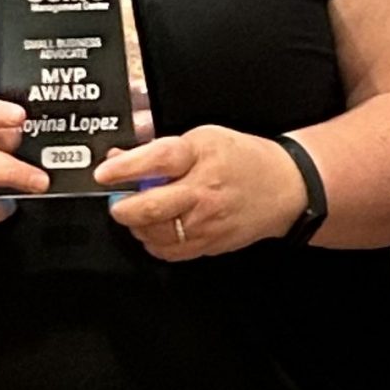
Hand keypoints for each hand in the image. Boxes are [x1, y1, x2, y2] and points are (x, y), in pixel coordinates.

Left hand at [96, 126, 306, 260]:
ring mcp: (206, 224)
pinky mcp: (209, 246)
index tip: (104, 172)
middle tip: (115, 199)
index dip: (124, 168)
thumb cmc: (243, 159)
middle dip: (123, 207)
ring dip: (137, 225)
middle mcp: (202, 193)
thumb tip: (121, 157)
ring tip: (137, 212)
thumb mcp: (203, 138)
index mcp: (201, 156)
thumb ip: (160, 148)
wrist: (284, 187)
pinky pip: (169, 252)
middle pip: (151, 208)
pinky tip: (156, 228)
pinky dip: (154, 241)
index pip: (157, 161)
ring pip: (155, 234)